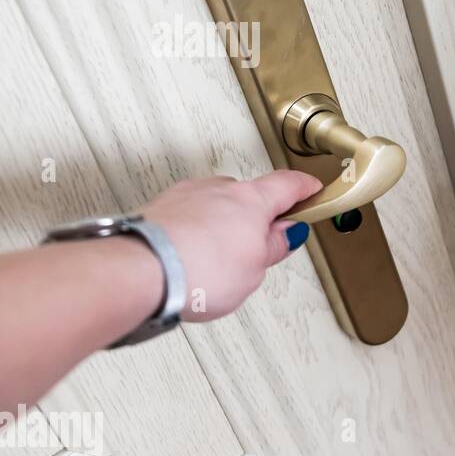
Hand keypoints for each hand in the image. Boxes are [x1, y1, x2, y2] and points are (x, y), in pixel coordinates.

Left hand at [141, 172, 322, 320]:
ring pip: (215, 206)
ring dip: (222, 226)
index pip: (288, 185)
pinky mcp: (159, 210)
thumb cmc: (198, 268)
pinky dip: (195, 232)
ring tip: (220, 261)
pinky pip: (188, 217)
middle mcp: (218, 189)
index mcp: (252, 200)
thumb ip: (272, 248)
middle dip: (257, 218)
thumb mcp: (254, 269)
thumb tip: (285, 234)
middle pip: (249, 196)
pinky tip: (192, 257)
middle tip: (261, 246)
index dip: (304, 188)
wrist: (140, 270)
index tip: (312, 190)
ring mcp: (186, 196)